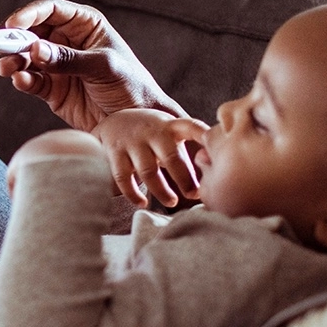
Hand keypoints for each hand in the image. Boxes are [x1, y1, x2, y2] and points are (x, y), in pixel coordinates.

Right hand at [0, 0, 184, 131]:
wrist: (135, 122)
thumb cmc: (130, 85)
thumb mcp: (103, 67)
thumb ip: (68, 59)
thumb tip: (35, 49)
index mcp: (84, 24)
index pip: (49, 9)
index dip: (28, 14)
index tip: (12, 25)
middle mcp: (66, 40)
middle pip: (31, 31)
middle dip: (14, 39)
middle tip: (0, 49)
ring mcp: (56, 64)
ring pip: (25, 56)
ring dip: (13, 61)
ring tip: (6, 69)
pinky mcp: (50, 88)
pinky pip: (30, 80)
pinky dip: (22, 80)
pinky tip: (21, 82)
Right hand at [91, 109, 207, 208]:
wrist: (113, 123)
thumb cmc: (150, 135)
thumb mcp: (168, 133)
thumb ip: (184, 149)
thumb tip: (210, 173)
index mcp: (170, 126)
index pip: (190, 126)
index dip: (203, 135)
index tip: (213, 145)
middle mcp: (152, 132)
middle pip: (170, 156)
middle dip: (184, 178)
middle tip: (194, 194)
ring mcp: (132, 142)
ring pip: (148, 171)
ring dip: (161, 190)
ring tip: (172, 202)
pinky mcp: (115, 153)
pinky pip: (123, 177)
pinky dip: (133, 193)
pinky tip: (142, 203)